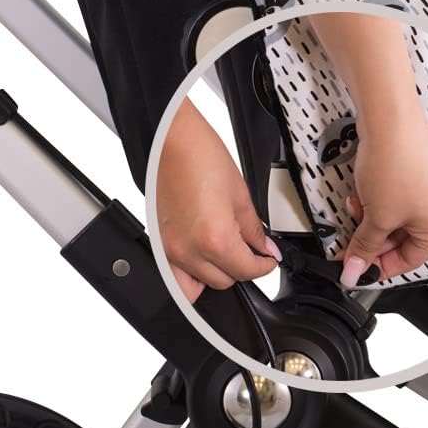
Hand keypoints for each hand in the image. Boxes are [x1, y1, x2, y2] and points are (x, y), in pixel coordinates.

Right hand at [156, 101, 280, 299]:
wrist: (172, 141)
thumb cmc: (201, 158)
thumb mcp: (240, 196)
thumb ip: (255, 230)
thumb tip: (265, 248)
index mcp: (215, 239)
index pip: (246, 271)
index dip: (264, 266)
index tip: (268, 260)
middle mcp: (189, 251)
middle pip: (224, 282)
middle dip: (242, 270)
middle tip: (251, 252)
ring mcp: (169, 250)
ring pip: (198, 286)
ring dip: (217, 276)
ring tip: (227, 256)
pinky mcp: (159, 244)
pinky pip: (174, 277)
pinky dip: (190, 276)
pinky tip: (203, 260)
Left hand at [339, 110, 427, 286]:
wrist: (390, 120)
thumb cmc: (393, 163)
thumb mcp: (376, 216)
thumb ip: (365, 247)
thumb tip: (355, 270)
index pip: (410, 260)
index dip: (380, 266)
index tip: (359, 268)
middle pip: (406, 238)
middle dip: (375, 238)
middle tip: (351, 242)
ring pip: (402, 217)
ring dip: (376, 218)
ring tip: (356, 208)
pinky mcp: (427, 170)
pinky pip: (404, 198)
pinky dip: (383, 201)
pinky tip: (365, 193)